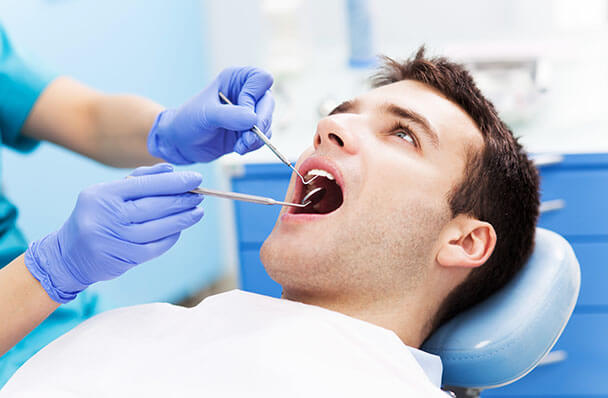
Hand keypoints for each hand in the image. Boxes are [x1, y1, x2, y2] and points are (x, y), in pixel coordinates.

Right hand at [25, 163, 203, 302]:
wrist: (69, 254)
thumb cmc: (97, 216)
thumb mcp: (109, 192)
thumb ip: (139, 179)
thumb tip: (170, 168)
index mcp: (102, 194)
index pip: (145, 185)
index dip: (174, 182)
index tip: (195, 178)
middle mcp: (107, 216)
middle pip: (154, 206)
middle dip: (181, 200)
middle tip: (200, 195)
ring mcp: (114, 239)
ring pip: (158, 228)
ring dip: (182, 219)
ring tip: (197, 211)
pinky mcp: (123, 258)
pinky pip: (155, 246)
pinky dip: (171, 236)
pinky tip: (181, 228)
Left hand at [147, 66, 274, 163]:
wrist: (181, 142)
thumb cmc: (189, 120)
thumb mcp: (206, 114)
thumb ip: (229, 115)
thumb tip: (253, 120)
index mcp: (236, 79)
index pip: (262, 79)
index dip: (254, 97)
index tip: (242, 113)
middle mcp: (246, 93)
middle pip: (268, 103)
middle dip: (260, 123)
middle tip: (248, 139)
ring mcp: (250, 113)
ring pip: (268, 122)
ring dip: (256, 138)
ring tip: (239, 146)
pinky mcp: (249, 131)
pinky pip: (263, 137)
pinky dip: (254, 145)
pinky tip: (239, 148)